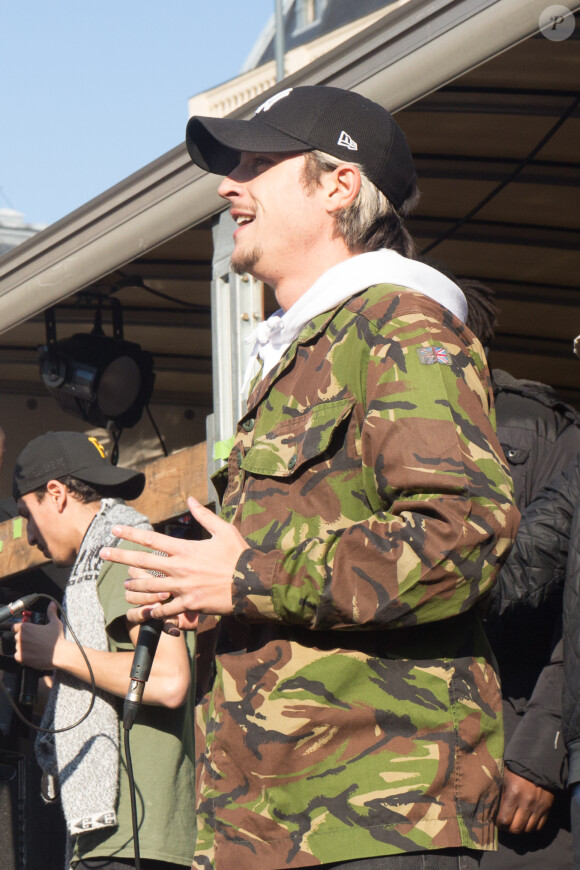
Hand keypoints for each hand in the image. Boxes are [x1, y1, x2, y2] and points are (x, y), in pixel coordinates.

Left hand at [13, 602, 63, 669]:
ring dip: (24, 648)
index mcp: (25, 627)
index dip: (20, 629)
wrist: (59, 653)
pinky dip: (23, 656)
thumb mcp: (55, 623)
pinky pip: (18, 656)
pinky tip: (32, 654)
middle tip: (34, 640)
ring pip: (18, 647)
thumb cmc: (56, 638)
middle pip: (17, 637)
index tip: (27, 632)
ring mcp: (19, 647)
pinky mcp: (21, 657)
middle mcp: (20, 637)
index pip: (15, 627)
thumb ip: (51, 612)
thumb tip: (52, 604)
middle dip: (24, 639)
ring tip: (35, 648)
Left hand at [99, 496, 247, 626]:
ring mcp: (182, 589)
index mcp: (185, 549)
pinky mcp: (189, 605)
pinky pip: (166, 610)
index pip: (151, 539)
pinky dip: (154, 611)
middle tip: (102, 554)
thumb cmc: (239, 555)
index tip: (114, 530)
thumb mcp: (224, 530)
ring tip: (123, 584)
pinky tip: (144, 612)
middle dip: (120, 557)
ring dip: (134, 586)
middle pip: (142, 563)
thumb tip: (191, 499)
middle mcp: (179, 569)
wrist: (251, 583)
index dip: (131, 534)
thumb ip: (204, 515)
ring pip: (149, 588)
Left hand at [496, 768, 554, 832]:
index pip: (504, 820)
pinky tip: (527, 820)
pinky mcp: (547, 808)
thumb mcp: (504, 779)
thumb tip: (494, 810)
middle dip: (509, 829)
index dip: (499, 824)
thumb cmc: (517, 769)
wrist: (538, 762)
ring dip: (521, 828)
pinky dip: (532, 826)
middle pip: (516, 829)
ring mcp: (538, 807)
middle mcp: (526, 803)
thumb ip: (501, 795)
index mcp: (513, 794)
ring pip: (528, 829)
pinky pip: (539, 826)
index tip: (498, 822)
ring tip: (517, 823)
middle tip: (507, 824)